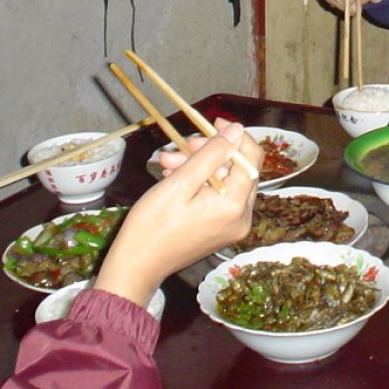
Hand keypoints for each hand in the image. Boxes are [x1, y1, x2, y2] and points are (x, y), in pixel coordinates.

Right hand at [94, 120, 260, 307]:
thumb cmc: (152, 226)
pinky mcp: (221, 230)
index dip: (235, 136)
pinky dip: (200, 183)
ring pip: (225, 180)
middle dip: (209, 152)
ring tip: (167, 164)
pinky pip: (218, 196)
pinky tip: (174, 179)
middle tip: (179, 146)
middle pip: (237, 169)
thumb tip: (237, 130)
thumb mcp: (181, 182)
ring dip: (199, 166)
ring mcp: (232, 226)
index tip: (213, 123)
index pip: (251, 158)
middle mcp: (242, 217)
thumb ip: (212, 154)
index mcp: (234, 206)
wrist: (136, 266)